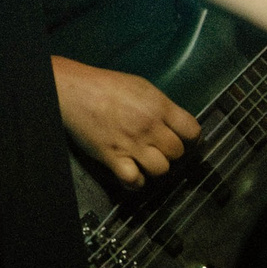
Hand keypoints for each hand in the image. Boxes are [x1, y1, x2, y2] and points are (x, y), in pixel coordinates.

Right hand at [52, 55, 200, 189]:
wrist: (74, 91)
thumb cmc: (104, 86)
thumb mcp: (140, 87)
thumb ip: (160, 106)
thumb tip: (174, 122)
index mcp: (158, 106)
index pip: (192, 130)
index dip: (191, 138)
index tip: (185, 140)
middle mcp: (149, 126)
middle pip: (177, 153)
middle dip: (170, 152)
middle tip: (158, 148)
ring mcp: (132, 143)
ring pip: (161, 169)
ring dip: (155, 167)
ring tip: (145, 160)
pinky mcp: (114, 158)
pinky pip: (134, 180)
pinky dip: (135, 181)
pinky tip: (132, 172)